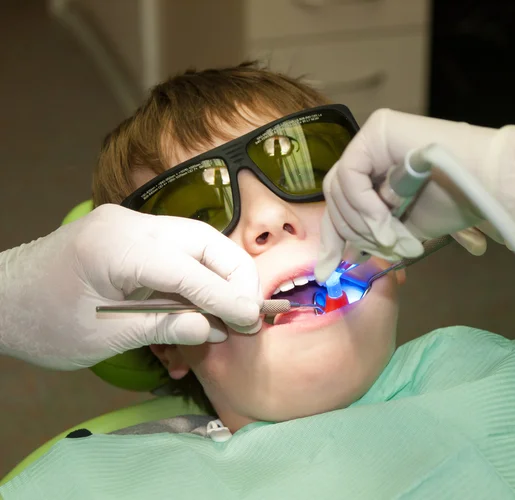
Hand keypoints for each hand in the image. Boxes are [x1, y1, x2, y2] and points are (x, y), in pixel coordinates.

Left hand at [0, 204, 261, 369]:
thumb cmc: (41, 324)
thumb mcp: (102, 337)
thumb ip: (162, 327)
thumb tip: (214, 329)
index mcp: (116, 247)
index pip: (191, 269)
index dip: (227, 297)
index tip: (253, 321)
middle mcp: (129, 223)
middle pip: (205, 240)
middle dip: (235, 275)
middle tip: (249, 313)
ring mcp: (130, 223)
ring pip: (197, 239)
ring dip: (221, 272)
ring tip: (233, 308)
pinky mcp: (130, 232)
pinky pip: (178, 247)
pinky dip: (199, 272)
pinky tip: (204, 298)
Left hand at [315, 108, 514, 281]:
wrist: (491, 185)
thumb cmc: (455, 203)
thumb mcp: (401, 228)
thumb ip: (372, 235)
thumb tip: (343, 257)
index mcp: (373, 173)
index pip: (338, 205)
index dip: (332, 239)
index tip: (328, 271)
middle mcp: (368, 151)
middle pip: (335, 196)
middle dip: (354, 231)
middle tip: (383, 248)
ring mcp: (372, 136)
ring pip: (340, 188)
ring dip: (364, 222)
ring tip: (393, 238)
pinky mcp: (379, 128)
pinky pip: (352, 174)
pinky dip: (365, 205)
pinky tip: (387, 222)